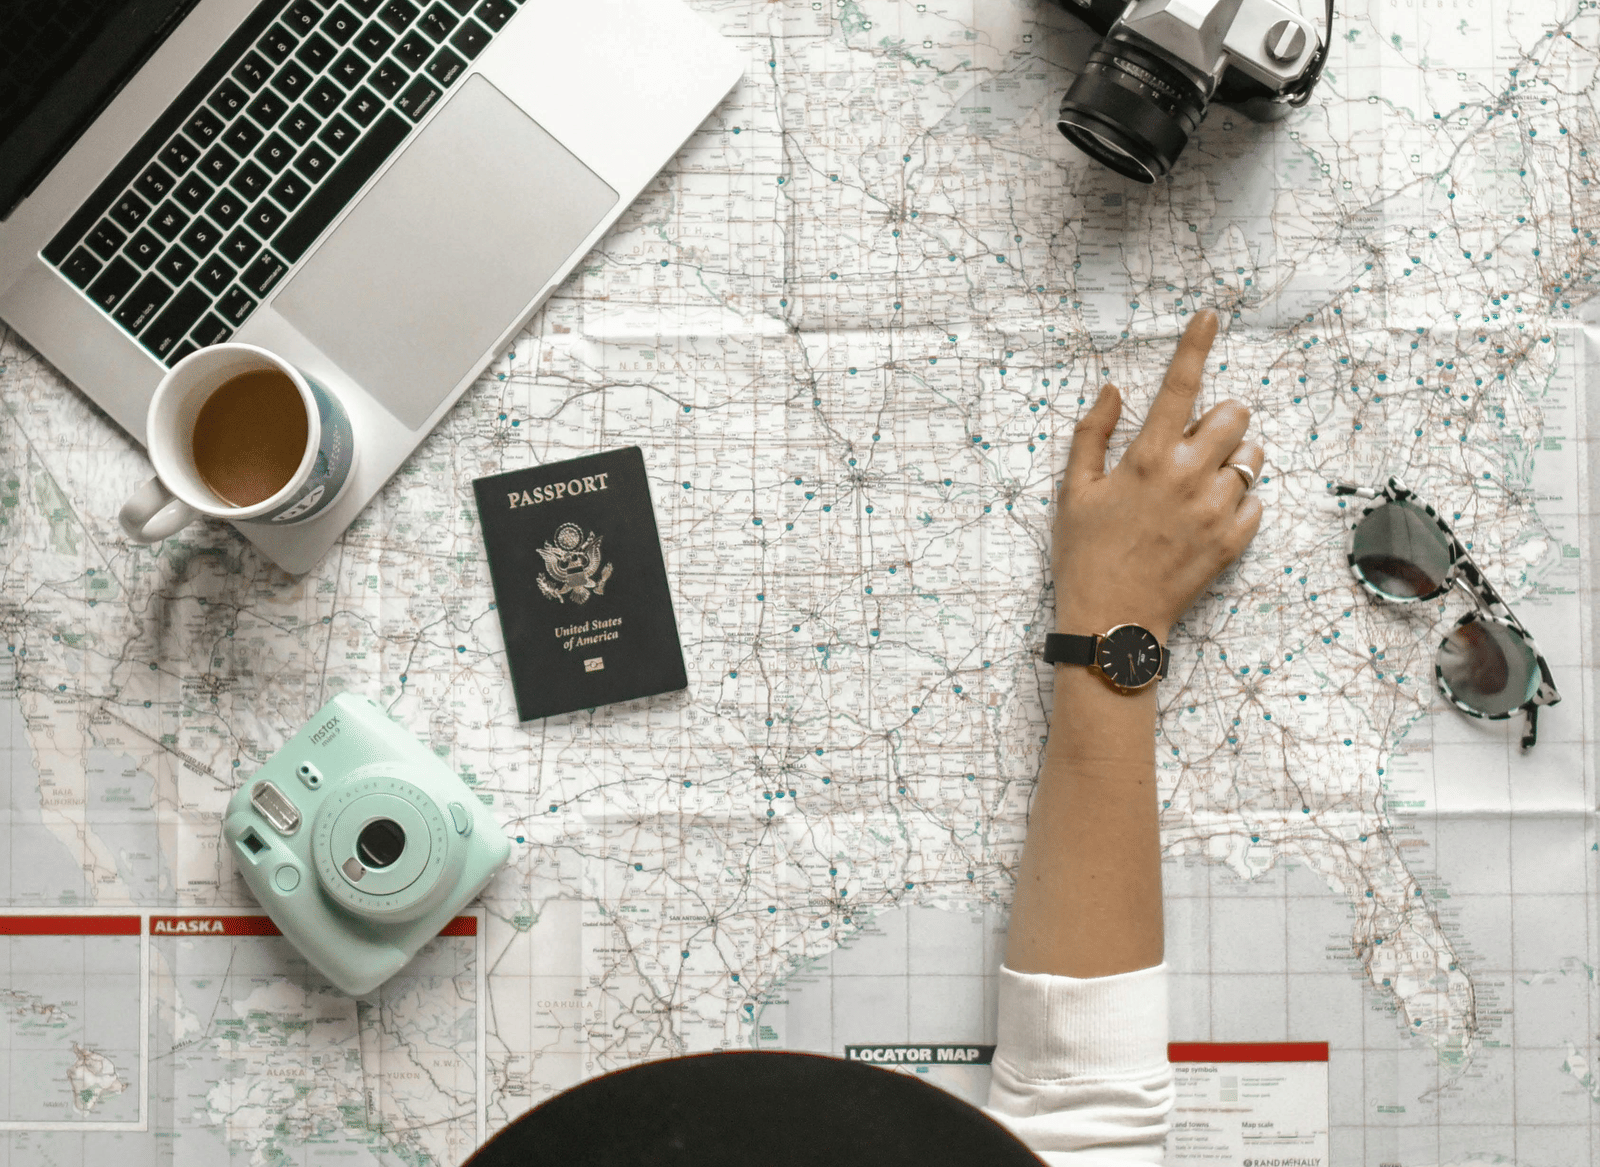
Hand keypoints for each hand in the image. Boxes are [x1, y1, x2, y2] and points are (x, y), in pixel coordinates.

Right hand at [1052, 309, 1262, 642]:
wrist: (1112, 622)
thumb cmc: (1085, 554)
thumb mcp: (1074, 491)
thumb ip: (1092, 434)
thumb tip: (1114, 390)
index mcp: (1147, 458)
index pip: (1180, 385)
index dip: (1196, 344)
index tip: (1210, 315)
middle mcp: (1188, 477)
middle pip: (1234, 416)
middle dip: (1220, 417)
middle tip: (1195, 440)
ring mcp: (1215, 511)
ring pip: (1251, 458)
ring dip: (1233, 458)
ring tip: (1202, 481)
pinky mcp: (1233, 542)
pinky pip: (1256, 502)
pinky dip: (1238, 501)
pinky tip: (1207, 516)